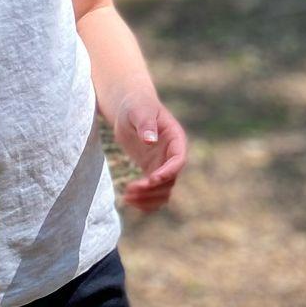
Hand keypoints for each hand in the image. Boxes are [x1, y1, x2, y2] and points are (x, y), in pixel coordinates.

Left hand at [111, 92, 188, 212]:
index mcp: (176, 139)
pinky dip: (144, 200)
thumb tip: (150, 140)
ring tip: (127, 196)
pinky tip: (128, 199)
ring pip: (163, 191)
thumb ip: (146, 124)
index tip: (151, 179)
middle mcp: (173, 155)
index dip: (168, 172)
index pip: (179, 160)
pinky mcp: (152, 170)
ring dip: (148, 198)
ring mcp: (163, 164)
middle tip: (130, 190)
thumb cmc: (137, 105)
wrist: (130, 108)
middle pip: (170, 180)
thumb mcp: (140, 111)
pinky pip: (154, 192)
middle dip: (152, 189)